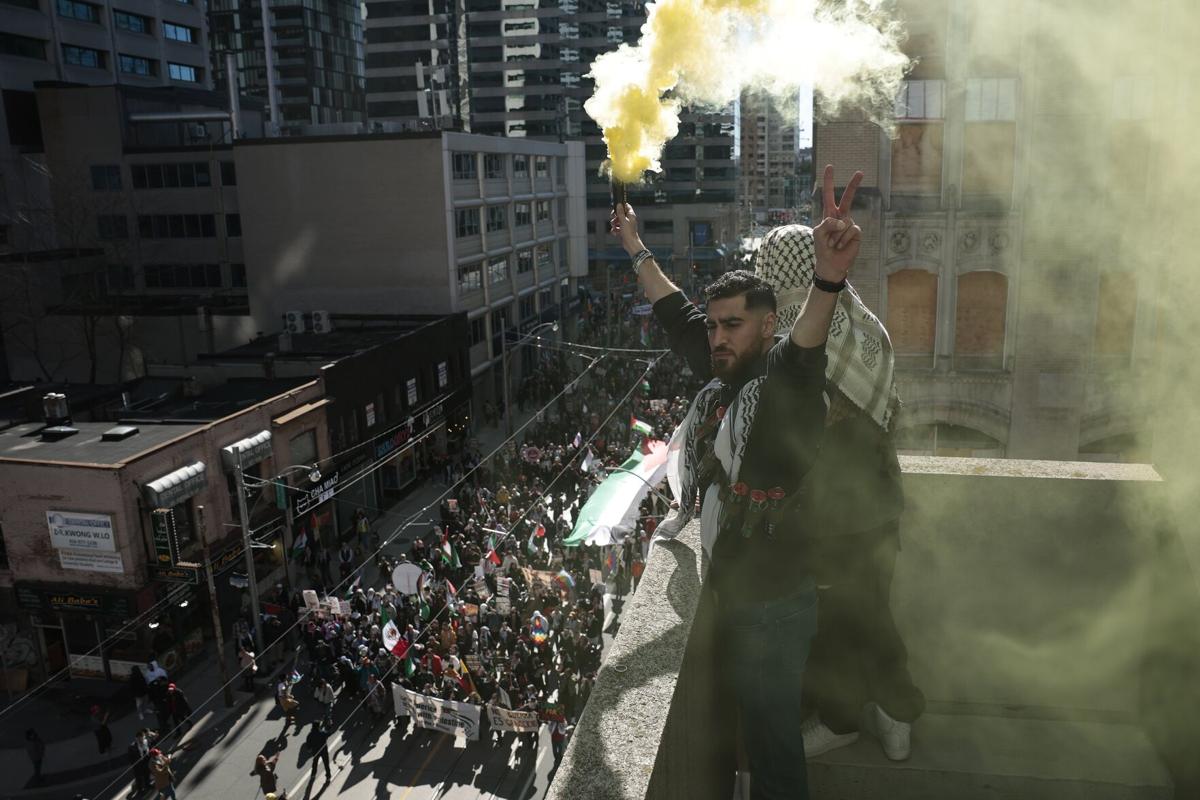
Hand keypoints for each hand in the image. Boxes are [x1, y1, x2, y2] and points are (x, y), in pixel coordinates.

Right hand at [610, 203, 644, 256]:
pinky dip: (615, 230)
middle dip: (615, 217)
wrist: (630, 244)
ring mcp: (625, 225)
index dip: (620, 206)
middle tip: (614, 219)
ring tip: (615, 228)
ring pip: (616, 221)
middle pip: (619, 214)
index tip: (616, 208)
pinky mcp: (622, 231)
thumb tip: (619, 204)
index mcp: (630, 215)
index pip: (626, 206)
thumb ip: (620, 212)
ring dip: (614, 224)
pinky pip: (616, 228)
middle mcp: (628, 219)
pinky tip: (616, 233)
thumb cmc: (629, 232)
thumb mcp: (623, 221)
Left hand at [813, 164, 863, 282]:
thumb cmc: (822, 248)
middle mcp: (841, 217)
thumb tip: (843, 221)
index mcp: (829, 214)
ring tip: (833, 244)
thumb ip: (827, 224)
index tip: (830, 167)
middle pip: (847, 198)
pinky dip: (843, 239)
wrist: (831, 264)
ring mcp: (849, 224)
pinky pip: (850, 230)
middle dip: (853, 185)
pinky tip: (841, 246)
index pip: (828, 195)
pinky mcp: (856, 233)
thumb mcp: (818, 233)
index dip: (828, 181)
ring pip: (844, 222)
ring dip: (836, 235)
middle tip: (860, 172)